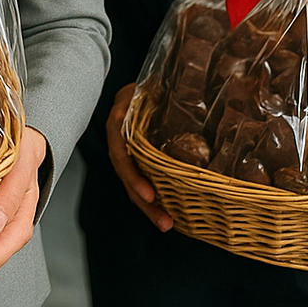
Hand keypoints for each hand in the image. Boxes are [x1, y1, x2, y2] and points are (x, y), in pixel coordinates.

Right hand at [107, 83, 171, 230]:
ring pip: (133, 180)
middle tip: (164, 221)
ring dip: (149, 205)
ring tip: (167, 223)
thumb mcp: (149, 84)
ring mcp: (127, 148)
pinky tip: (168, 209)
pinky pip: (141, 176)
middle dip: (144, 202)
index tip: (149, 194)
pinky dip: (154, 195)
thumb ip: (159, 92)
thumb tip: (188, 94)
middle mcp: (120, 138)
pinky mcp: (138, 155)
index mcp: (119, 120)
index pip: (119, 151)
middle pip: (126, 174)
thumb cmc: (146, 83)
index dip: (133, 175)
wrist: (140, 82)